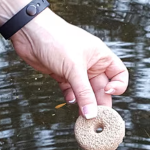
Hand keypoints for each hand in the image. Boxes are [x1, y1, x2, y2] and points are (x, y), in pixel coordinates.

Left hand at [10, 9, 128, 118]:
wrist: (30, 33)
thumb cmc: (56, 40)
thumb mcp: (73, 68)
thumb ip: (84, 93)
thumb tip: (91, 114)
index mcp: (101, 56)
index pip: (119, 74)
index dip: (118, 86)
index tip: (107, 92)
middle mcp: (91, 64)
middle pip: (102, 88)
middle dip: (100, 102)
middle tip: (96, 117)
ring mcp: (76, 70)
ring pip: (86, 92)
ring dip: (85, 104)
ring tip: (82, 116)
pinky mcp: (62, 75)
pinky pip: (71, 91)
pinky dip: (71, 98)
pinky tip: (69, 100)